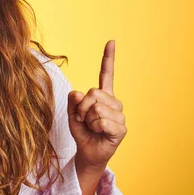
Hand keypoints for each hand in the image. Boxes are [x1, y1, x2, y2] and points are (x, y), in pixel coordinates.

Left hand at [67, 40, 126, 169]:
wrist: (87, 152)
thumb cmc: (82, 131)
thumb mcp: (72, 113)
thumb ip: (73, 101)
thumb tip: (78, 93)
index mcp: (103, 96)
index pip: (106, 74)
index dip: (108, 58)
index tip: (111, 41)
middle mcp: (113, 102)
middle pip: (94, 93)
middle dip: (82, 107)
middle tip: (83, 119)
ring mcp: (119, 115)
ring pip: (97, 108)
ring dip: (88, 119)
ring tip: (92, 127)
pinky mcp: (121, 128)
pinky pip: (102, 121)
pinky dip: (95, 127)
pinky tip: (99, 133)